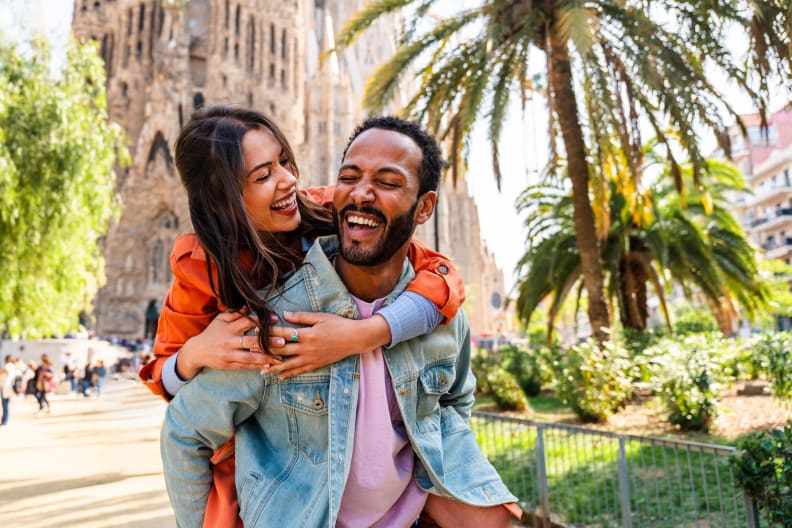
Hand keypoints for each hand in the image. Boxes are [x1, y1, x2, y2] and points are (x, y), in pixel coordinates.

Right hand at [176, 310, 282, 379]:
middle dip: (268, 342)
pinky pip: (245, 366)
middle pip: (252, 341)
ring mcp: (229, 355)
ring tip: (280, 359)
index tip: (276, 319)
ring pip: (250, 356)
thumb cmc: (211, 333)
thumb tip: (248, 305)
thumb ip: (235, 314)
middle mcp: (229, 341)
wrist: (196, 352)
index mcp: (229, 328)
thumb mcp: (220, 320)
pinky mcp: (229, 365)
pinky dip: (257, 366)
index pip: (247, 322)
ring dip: (266, 358)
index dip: (261, 320)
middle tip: (283, 341)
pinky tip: (268, 367)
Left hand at [266, 311, 390, 378]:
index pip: (282, 333)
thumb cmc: (338, 324)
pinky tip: (280, 377)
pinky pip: (300, 370)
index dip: (268, 333)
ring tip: (262, 370)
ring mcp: (311, 358)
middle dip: (265, 352)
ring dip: (274, 367)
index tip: (256, 332)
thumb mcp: (320, 317)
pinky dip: (289, 374)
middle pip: (282, 350)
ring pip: (288, 364)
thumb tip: (285, 314)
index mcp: (307, 334)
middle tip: (251, 353)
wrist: (355, 338)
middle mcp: (307, 348)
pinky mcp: (316, 364)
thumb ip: (301, 317)